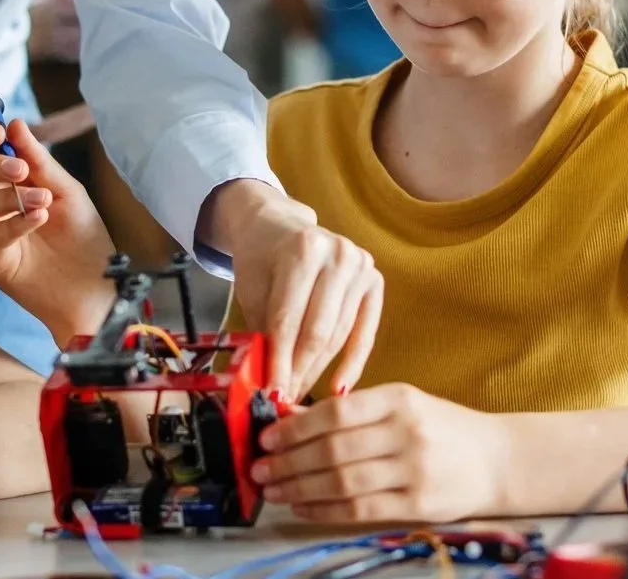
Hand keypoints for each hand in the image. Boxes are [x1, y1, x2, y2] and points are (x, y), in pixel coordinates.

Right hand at [0, 118, 116, 345]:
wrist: (97, 286)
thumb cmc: (84, 238)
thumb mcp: (67, 191)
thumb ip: (39, 161)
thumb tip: (13, 123)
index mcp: (10, 182)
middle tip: (19, 169)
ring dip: (11, 197)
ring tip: (45, 201)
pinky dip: (16, 222)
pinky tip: (41, 218)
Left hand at [206, 181, 381, 400]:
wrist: (277, 225)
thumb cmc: (261, 261)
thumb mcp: (253, 292)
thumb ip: (264, 335)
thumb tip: (272, 387)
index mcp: (302, 249)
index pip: (289, 321)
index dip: (280, 363)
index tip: (273, 396)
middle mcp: (339, 252)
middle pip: (318, 330)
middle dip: (300, 371)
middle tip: (287, 401)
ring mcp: (361, 264)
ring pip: (339, 334)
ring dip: (320, 370)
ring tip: (302, 394)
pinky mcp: (374, 278)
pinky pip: (364, 331)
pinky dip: (352, 362)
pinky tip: (339, 387)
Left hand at [252, 383, 506, 522]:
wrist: (499, 459)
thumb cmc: (442, 428)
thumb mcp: (402, 405)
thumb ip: (353, 411)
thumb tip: (292, 417)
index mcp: (399, 398)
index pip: (336, 412)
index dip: (295, 427)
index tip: (266, 436)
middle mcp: (406, 432)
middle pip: (334, 449)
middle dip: (289, 461)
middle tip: (259, 468)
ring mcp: (414, 470)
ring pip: (344, 481)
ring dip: (300, 488)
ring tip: (274, 490)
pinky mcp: (419, 504)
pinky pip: (361, 509)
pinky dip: (325, 509)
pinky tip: (303, 507)